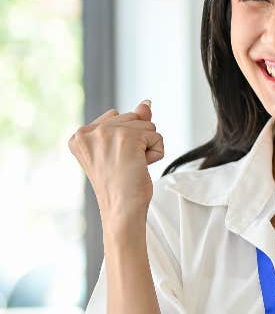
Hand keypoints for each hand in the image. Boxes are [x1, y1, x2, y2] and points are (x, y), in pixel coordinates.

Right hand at [68, 100, 163, 229]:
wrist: (122, 209)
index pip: (116, 118)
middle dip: (137, 141)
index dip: (125, 140)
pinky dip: (156, 153)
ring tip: (132, 166)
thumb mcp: (120, 150)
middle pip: (132, 118)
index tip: (114, 161)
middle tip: (125, 165)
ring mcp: (107, 132)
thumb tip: (146, 104)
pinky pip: (156, 136)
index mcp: (79, 136)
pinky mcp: (128, 137)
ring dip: (147, 147)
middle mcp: (89, 131)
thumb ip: (131, 123)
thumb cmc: (120, 186)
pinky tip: (141, 166)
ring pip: (146, 125)